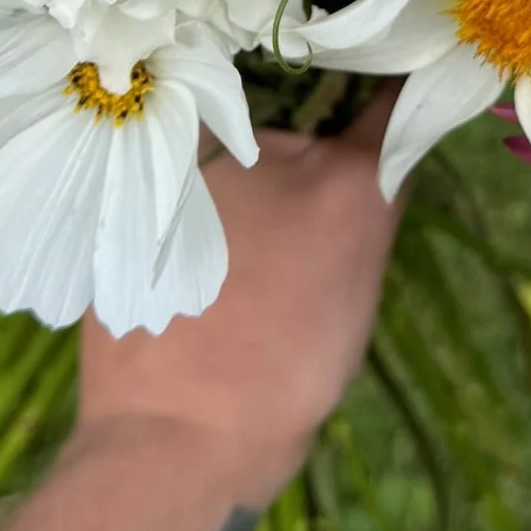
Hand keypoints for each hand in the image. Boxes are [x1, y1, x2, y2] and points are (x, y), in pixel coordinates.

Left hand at [71, 91, 401, 503]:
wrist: (174, 434)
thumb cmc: (281, 394)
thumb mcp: (351, 313)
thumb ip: (354, 235)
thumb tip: (347, 201)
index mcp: (347, 187)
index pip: (386, 111)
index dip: (387, 103)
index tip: (386, 97)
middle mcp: (279, 155)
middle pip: (299, 146)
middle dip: (293, 182)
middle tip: (275, 250)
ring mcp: (204, 164)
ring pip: (232, 163)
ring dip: (232, 194)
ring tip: (214, 266)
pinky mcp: (143, 187)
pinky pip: (175, 179)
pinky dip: (180, 204)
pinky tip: (169, 252)